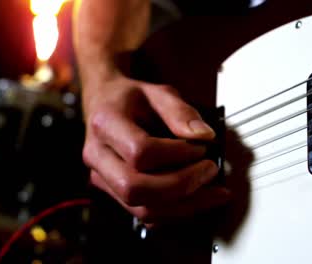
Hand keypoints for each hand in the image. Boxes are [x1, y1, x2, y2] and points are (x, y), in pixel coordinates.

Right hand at [82, 71, 229, 223]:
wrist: (104, 104)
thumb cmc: (130, 98)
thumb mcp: (157, 92)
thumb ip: (181, 111)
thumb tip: (205, 136)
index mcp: (105, 124)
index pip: (139, 152)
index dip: (176, 154)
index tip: (200, 147)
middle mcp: (97, 156)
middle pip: (135, 189)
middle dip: (181, 185)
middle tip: (210, 170)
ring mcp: (102, 178)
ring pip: (141, 210)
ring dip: (184, 206)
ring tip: (214, 192)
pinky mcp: (114, 193)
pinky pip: (145, 216)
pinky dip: (176, 212)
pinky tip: (197, 199)